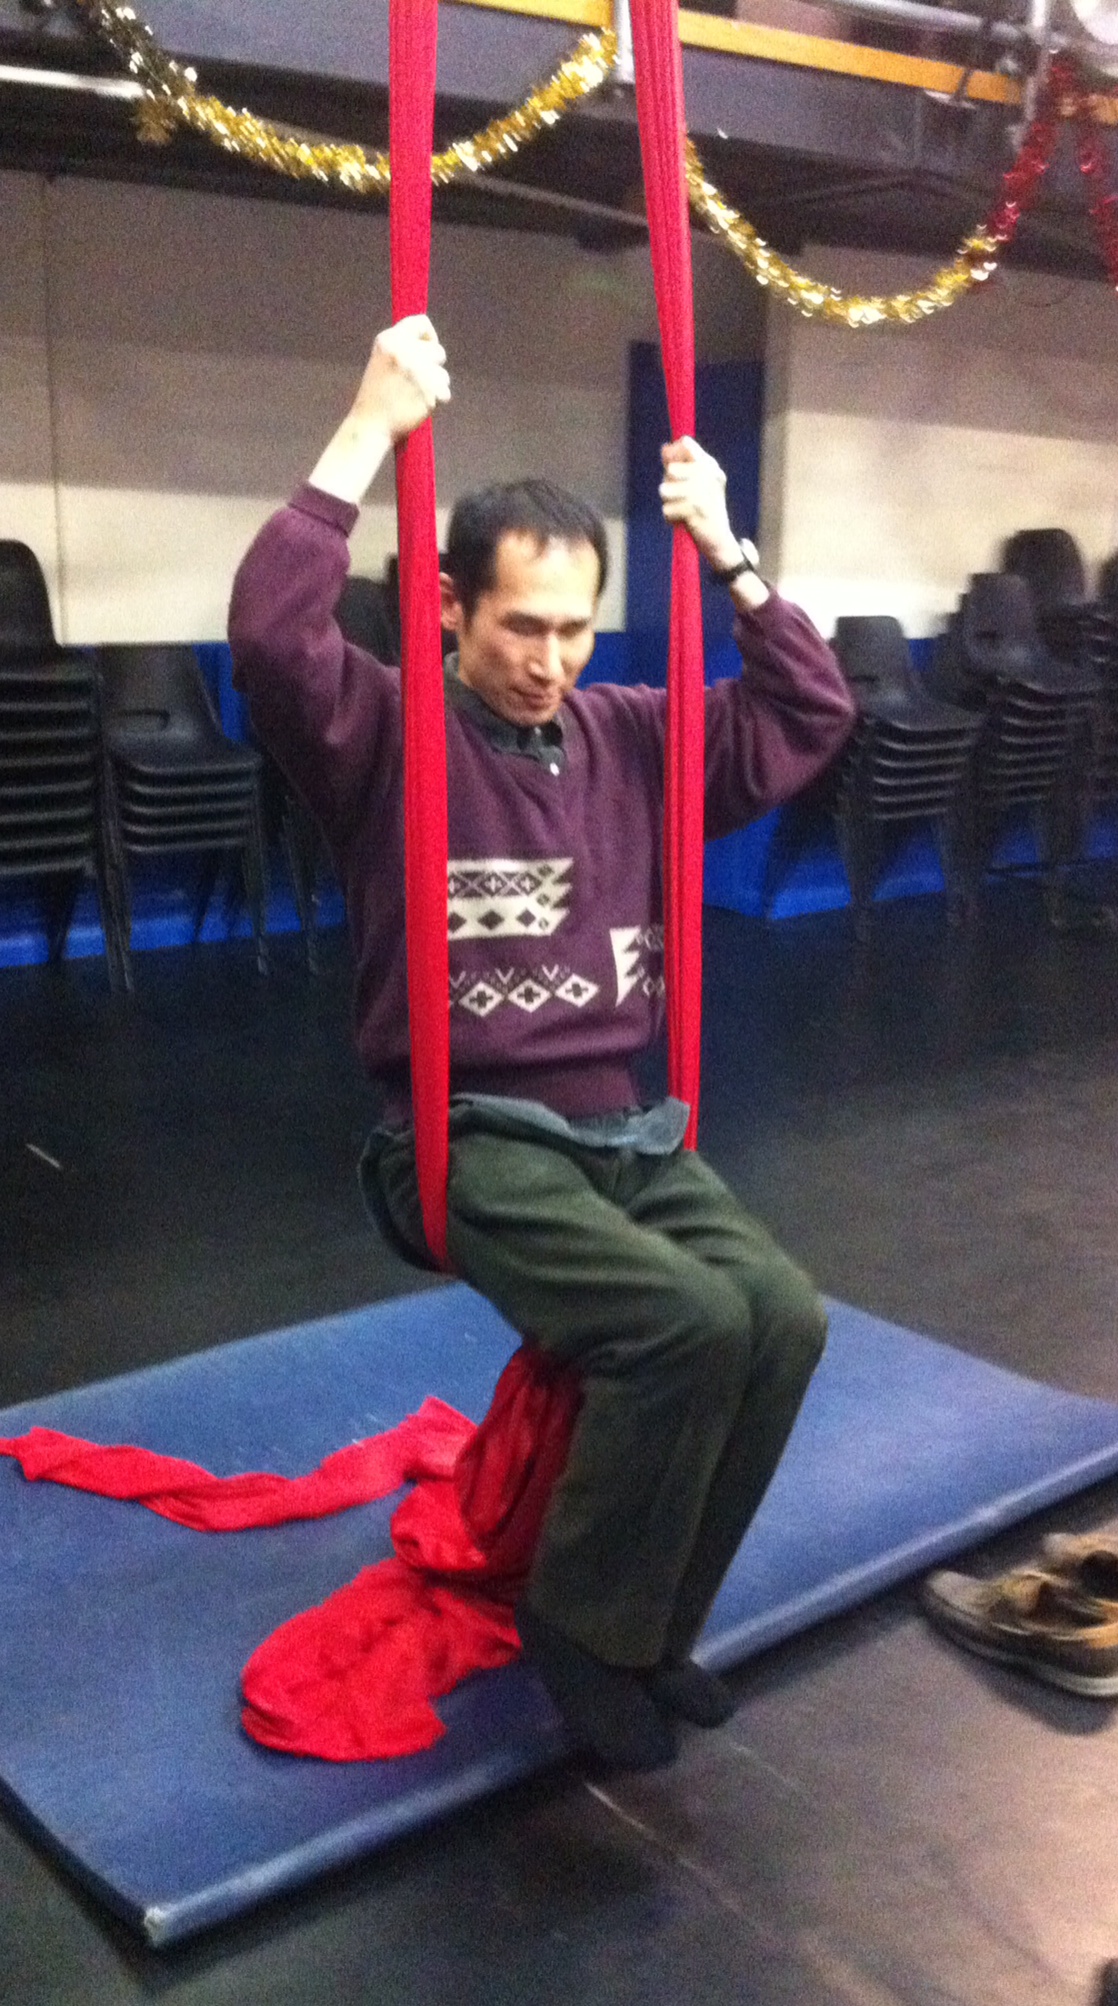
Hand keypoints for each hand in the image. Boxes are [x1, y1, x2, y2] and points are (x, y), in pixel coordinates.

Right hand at [352, 315, 450, 443]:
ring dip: (435, 385)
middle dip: (432, 366)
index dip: (429, 336)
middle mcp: (405, 351)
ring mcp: (419, 371)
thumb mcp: (382, 359)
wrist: (371, 425)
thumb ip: (403, 346)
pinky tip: (418, 406)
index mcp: (390, 340)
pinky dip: (436, 401)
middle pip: (438, 351)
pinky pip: (445, 392)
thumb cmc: (376, 395)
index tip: (428, 348)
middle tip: (417, 381)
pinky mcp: (430, 391)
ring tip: (414, 396)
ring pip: (443, 374)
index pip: (421, 322)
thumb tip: (429, 341)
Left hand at [659, 436, 740, 571]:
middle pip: (670, 469)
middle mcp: (709, 475)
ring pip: (664, 490)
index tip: (672, 469)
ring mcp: (702, 492)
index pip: (685, 444)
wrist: (720, 540)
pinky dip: (670, 517)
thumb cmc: (704, 509)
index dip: (672, 454)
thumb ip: (680, 464)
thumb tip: (665, 448)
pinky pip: (666, 510)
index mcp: (710, 466)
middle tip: (680, 497)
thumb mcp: (696, 483)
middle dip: (668, 485)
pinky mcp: (694, 511)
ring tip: (681, 509)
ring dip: (668, 503)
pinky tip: (683, 521)